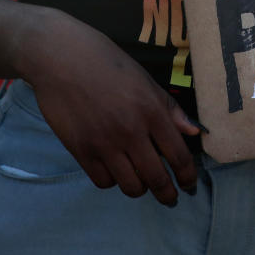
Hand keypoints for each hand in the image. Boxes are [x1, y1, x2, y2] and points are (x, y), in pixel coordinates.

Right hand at [20, 10, 200, 206]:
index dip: (188, 177)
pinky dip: (113, 180)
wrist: (60, 57)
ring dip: (140, 188)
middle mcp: (131, 131)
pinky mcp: (81, 150)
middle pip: (157, 179)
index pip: (179, 156)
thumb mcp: (145, 80)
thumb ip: (170, 109)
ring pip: (131, 186)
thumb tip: (194, 132)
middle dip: (168, 194)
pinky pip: (103, 181)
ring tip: (141, 181)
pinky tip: (115, 170)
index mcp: (152, 111)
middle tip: (170, 198)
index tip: (189, 185)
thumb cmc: (106, 62)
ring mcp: (104, 144)